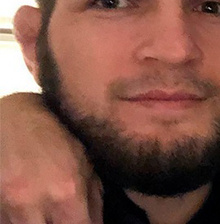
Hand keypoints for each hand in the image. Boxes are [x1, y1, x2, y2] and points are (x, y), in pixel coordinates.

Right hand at [0, 92, 102, 223]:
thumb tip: (97, 223)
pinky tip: (31, 212)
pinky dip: (21, 221)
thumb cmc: (54, 137)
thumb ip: (93, 198)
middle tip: (68, 217)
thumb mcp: (84, 162)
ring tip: (49, 213)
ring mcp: (7, 208)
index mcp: (66, 193)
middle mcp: (34, 205)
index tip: (87, 223)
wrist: (12, 119)